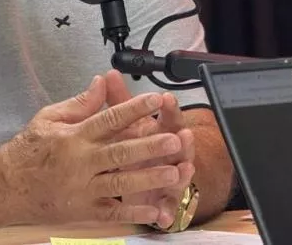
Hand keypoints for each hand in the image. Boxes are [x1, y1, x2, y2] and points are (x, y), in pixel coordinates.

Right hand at [0, 75, 182, 225]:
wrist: (6, 186)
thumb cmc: (28, 149)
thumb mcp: (49, 118)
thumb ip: (79, 103)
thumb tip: (101, 83)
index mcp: (74, 136)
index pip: (108, 119)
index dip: (134, 108)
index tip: (156, 99)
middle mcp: (81, 162)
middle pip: (120, 153)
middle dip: (149, 146)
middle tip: (175, 140)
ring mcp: (83, 188)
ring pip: (121, 183)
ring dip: (149, 178)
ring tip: (175, 173)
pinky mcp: (83, 210)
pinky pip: (112, 212)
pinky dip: (134, 213)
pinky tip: (155, 211)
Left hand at [104, 69, 195, 228]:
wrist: (149, 177)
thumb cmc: (137, 145)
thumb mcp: (127, 123)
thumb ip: (119, 100)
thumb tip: (108, 75)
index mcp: (159, 132)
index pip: (168, 116)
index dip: (168, 107)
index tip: (165, 99)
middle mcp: (168, 154)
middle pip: (179, 145)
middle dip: (181, 140)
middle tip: (183, 135)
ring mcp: (169, 177)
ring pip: (179, 175)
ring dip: (183, 173)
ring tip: (183, 170)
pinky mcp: (163, 201)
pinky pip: (166, 208)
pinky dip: (165, 213)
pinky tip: (162, 216)